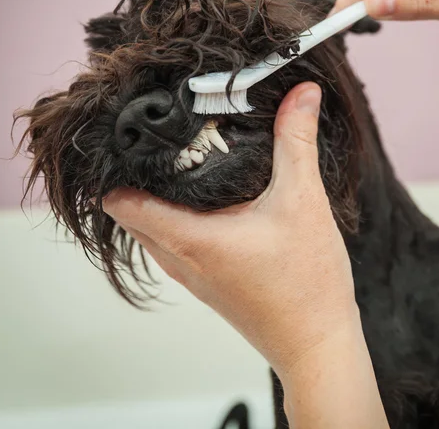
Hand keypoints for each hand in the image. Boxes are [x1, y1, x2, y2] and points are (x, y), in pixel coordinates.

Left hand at [103, 83, 358, 375]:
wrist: (319, 345)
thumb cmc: (307, 284)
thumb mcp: (303, 200)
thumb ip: (297, 141)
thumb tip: (302, 92)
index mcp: (188, 238)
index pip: (119, 200)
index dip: (121, 164)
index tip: (136, 131)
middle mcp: (179, 259)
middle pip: (131, 210)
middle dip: (139, 173)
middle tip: (164, 135)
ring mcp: (191, 273)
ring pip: (153, 226)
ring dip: (160, 195)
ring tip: (186, 158)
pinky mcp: (208, 280)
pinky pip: (175, 241)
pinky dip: (179, 216)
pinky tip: (212, 196)